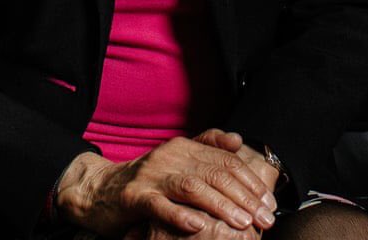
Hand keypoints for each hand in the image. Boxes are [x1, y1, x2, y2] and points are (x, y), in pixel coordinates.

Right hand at [53, 138, 277, 236]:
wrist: (99, 190)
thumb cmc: (145, 180)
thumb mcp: (176, 159)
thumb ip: (206, 146)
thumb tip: (237, 140)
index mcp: (182, 147)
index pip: (224, 159)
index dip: (249, 180)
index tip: (269, 201)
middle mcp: (169, 156)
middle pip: (214, 173)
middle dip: (244, 196)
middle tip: (265, 218)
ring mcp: (151, 176)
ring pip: (192, 187)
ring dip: (221, 206)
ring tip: (243, 223)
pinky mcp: (134, 197)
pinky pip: (159, 206)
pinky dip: (180, 216)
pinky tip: (198, 226)